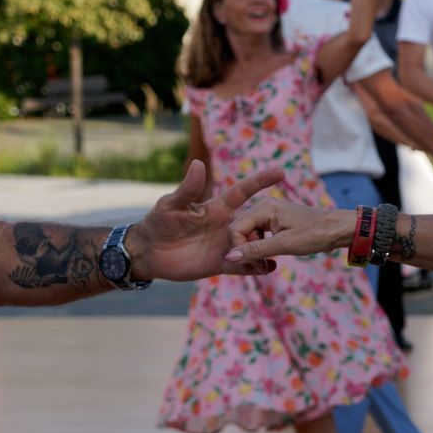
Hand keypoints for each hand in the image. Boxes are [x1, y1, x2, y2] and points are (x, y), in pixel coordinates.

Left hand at [133, 161, 285, 280]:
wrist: (149, 252)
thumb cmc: (158, 222)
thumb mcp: (172, 204)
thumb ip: (189, 188)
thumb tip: (199, 163)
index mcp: (216, 208)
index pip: (243, 192)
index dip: (260, 181)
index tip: (280, 172)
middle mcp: (225, 225)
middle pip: (254, 223)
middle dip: (268, 224)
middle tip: (278, 228)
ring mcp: (224, 245)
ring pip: (251, 245)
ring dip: (266, 247)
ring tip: (283, 249)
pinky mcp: (219, 264)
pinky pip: (241, 266)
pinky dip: (256, 268)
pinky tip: (270, 269)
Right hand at [226, 198, 354, 267]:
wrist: (337, 229)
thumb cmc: (314, 234)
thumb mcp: (284, 245)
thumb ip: (255, 250)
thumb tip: (229, 257)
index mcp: (263, 208)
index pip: (235, 229)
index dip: (239, 248)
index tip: (255, 263)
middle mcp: (262, 206)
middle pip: (240, 231)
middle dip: (247, 250)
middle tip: (262, 266)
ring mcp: (268, 212)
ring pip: (248, 234)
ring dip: (254, 251)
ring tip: (268, 263)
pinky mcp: (274, 220)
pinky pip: (258, 234)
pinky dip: (261, 247)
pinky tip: (271, 256)